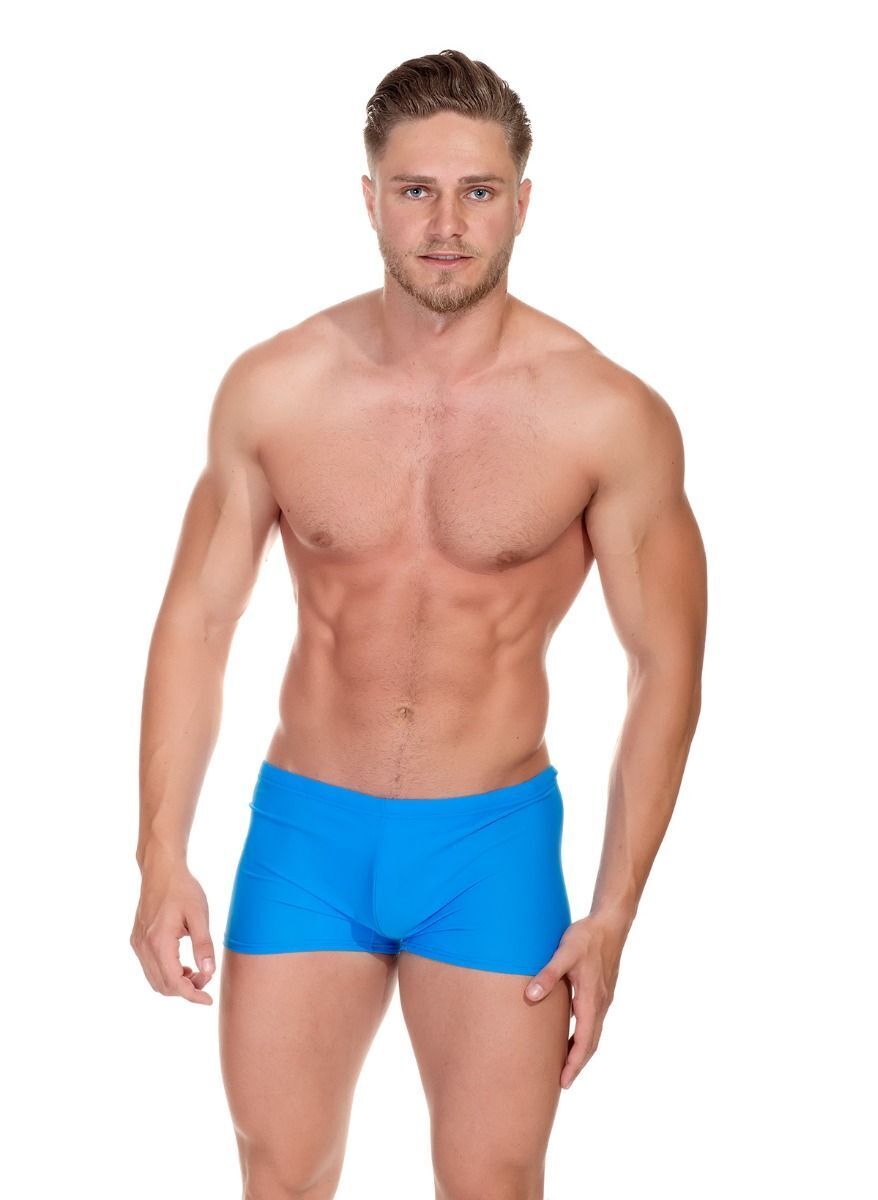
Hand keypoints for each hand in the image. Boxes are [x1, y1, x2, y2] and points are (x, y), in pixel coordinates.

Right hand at [130, 856, 216, 1004]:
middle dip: (186, 989)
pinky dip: (166, 973)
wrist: (161, 870)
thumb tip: (208, 972)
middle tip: (206, 977)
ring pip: (154, 979)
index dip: (192, 995)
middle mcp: (144, 947)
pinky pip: (149, 968)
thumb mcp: (199, 915)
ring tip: (196, 970)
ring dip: (175, 982)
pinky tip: (182, 963)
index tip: (208, 1000)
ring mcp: (137, 944)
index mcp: (159, 942)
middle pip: (163, 986)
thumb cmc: (183, 889)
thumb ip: (203, 945)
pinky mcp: (137, 940)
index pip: (174, 982)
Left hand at [524, 913, 627, 1089]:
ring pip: (593, 1033)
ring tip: (565, 1065)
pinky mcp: (601, 991)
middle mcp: (601, 1004)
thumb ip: (548, 975)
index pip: (584, 1041)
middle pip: (591, 1043)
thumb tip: (530, 997)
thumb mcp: (564, 953)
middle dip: (577, 1064)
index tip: (563, 1082)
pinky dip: (584, 1035)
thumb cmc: (587, 938)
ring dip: (581, 1051)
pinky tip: (571, 1033)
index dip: (574, 1063)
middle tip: (562, 1083)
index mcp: (592, 1000)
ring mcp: (603, 999)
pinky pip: (593, 1022)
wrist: (611, 924)